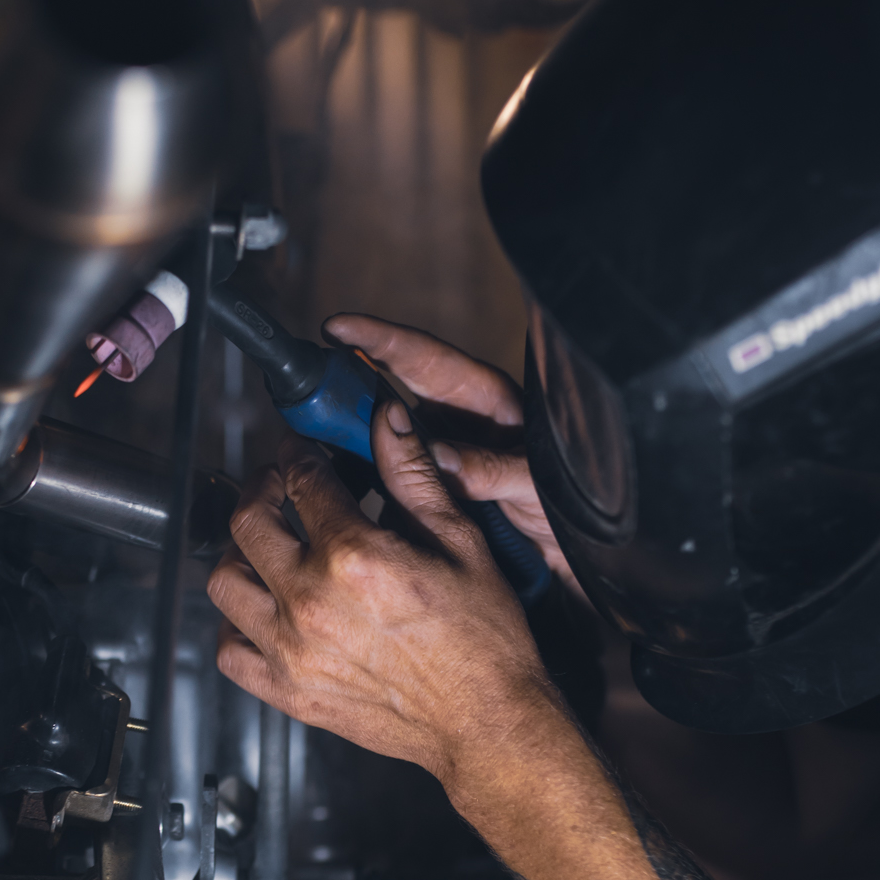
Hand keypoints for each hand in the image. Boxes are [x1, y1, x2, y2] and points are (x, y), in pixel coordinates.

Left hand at [207, 402, 562, 801]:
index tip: (300, 453)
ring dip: (240, 555)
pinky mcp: (290, 692)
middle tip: (276, 486)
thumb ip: (413, 476)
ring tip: (265, 547)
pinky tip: (262, 610)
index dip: (299, 455)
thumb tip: (386, 419)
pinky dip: (235, 626)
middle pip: (249, 523)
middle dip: (260, 490)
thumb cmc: (485, 640)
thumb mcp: (461, 542)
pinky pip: (230, 652)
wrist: (488, 723)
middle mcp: (312, 601)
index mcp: (355, 556)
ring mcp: (292, 651)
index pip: (303, 482)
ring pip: (225, 583)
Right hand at [322, 313, 578, 590]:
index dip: (380, 339)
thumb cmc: (570, 505)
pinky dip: (364, 480)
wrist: (575, 551)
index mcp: (486, 400)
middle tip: (305, 395)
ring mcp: (441, 453)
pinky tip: (340, 492)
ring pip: (382, 436)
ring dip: (349, 441)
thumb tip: (441, 458)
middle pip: (390, 390)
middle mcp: (458, 420)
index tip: (338, 328)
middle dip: (346, 388)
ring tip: (311, 450)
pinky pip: (389, 475)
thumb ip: (492, 469)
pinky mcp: (432, 486)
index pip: (425, 357)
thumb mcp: (538, 484)